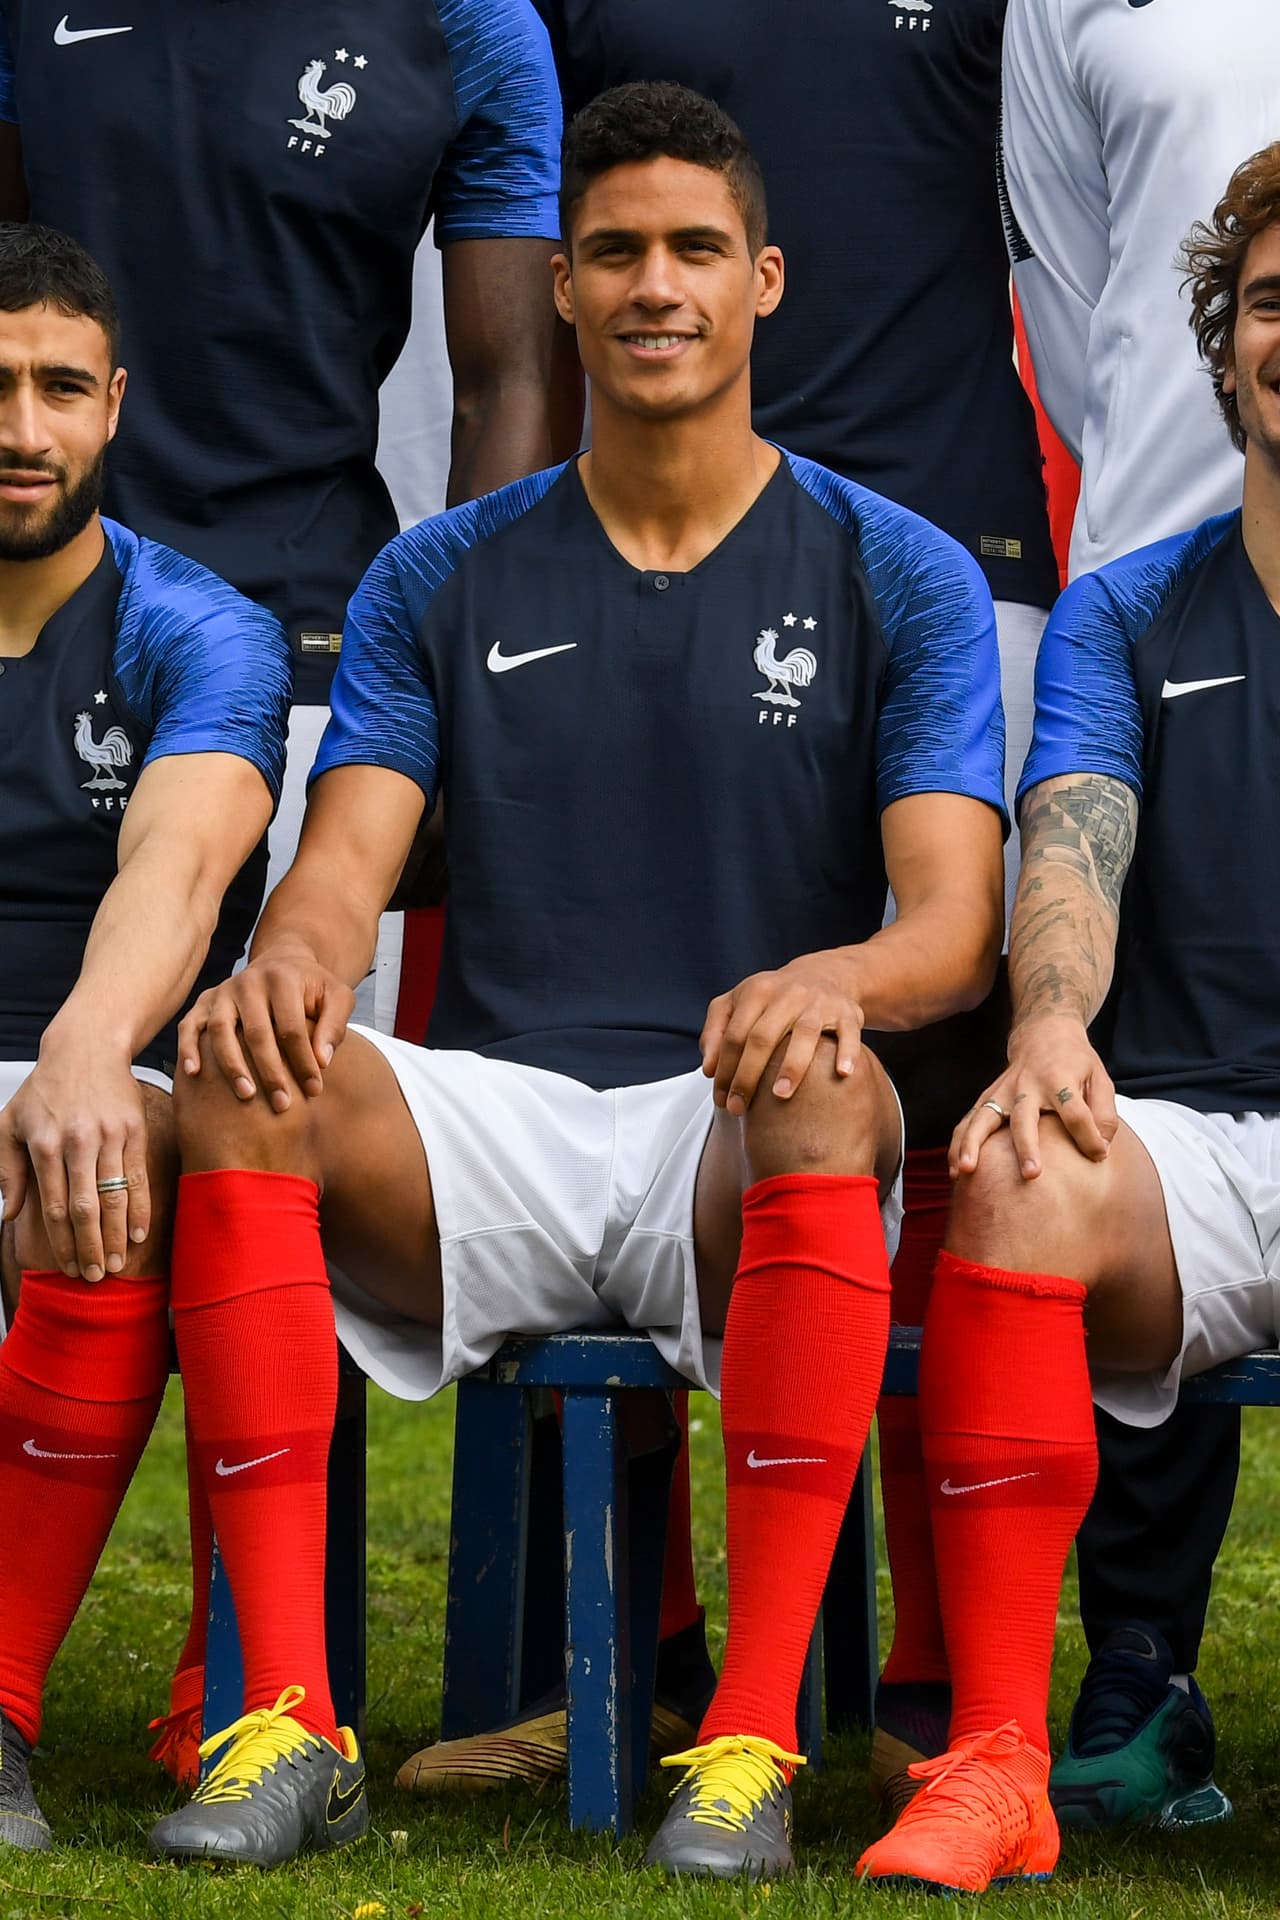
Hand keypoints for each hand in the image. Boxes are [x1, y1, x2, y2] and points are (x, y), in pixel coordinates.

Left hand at [0, 1051, 149, 1280]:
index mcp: (45, 1145)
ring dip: (115, 1235)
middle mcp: (78, 1142)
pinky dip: (141, 1208)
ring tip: (115, 1264)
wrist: (87, 1046)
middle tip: (93, 1277)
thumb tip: (10, 1215)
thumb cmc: (46, 1088)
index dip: (62, 1242)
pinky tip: (138, 1233)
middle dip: (89, 1248)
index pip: (54, 1206)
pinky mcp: (135, 1130)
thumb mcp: (11, 1123)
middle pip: (86, 1208)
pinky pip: (138, 1176)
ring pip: (114, 1196)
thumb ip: (7, 1170)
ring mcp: (110, 1136)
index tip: (67, 1267)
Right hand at [179, 953, 354, 1109]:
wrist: (283, 963)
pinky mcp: (205, 1001)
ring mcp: (223, 991)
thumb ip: (334, 1025)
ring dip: (231, 1065)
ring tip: (246, 1095)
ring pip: (220, 1030)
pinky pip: (190, 1025)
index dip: (303, 1061)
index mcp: (282, 979)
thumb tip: (322, 1061)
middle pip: (256, 1032)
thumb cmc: (313, 987)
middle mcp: (248, 982)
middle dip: (270, 1072)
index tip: (314, 1090)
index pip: (291, 1028)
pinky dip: (189, 1048)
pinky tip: (194, 1074)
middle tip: (282, 1104)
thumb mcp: (337, 997)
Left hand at [700, 955, 863, 1114]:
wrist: (823, 975)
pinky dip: (847, 1052)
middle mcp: (788, 994)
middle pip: (763, 1037)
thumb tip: (710, 1069)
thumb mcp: (737, 1002)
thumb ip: (716, 1031)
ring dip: (792, 1066)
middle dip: (748, 1075)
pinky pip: (849, 1033)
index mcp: (757, 991)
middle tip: (739, 1107)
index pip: (735, 1035)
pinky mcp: (848, 1012)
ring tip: (780, 1096)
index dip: (725, 1069)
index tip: (722, 1100)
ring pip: (805, 1033)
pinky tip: (843, 1074)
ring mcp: (819, 1003)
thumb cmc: (772, 998)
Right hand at [950, 1012, 1118, 1180]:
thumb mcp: (1101, 1079)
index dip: (1089, 1137)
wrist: (1044, 1032)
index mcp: (1060, 1079)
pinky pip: (970, 1120)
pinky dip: (960, 1143)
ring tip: (966, 1171)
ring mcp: (1003, 1090)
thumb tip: (1099, 1151)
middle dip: (1027, 1146)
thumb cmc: (1076, 1062)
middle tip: (1031, 1174)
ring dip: (973, 1144)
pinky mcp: (989, 1096)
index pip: (1075, 1113)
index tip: (1098, 1156)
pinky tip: (956, 1169)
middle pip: (1025, 1118)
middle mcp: (1028, 1085)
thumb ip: (1105, 1114)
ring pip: (984, 1118)